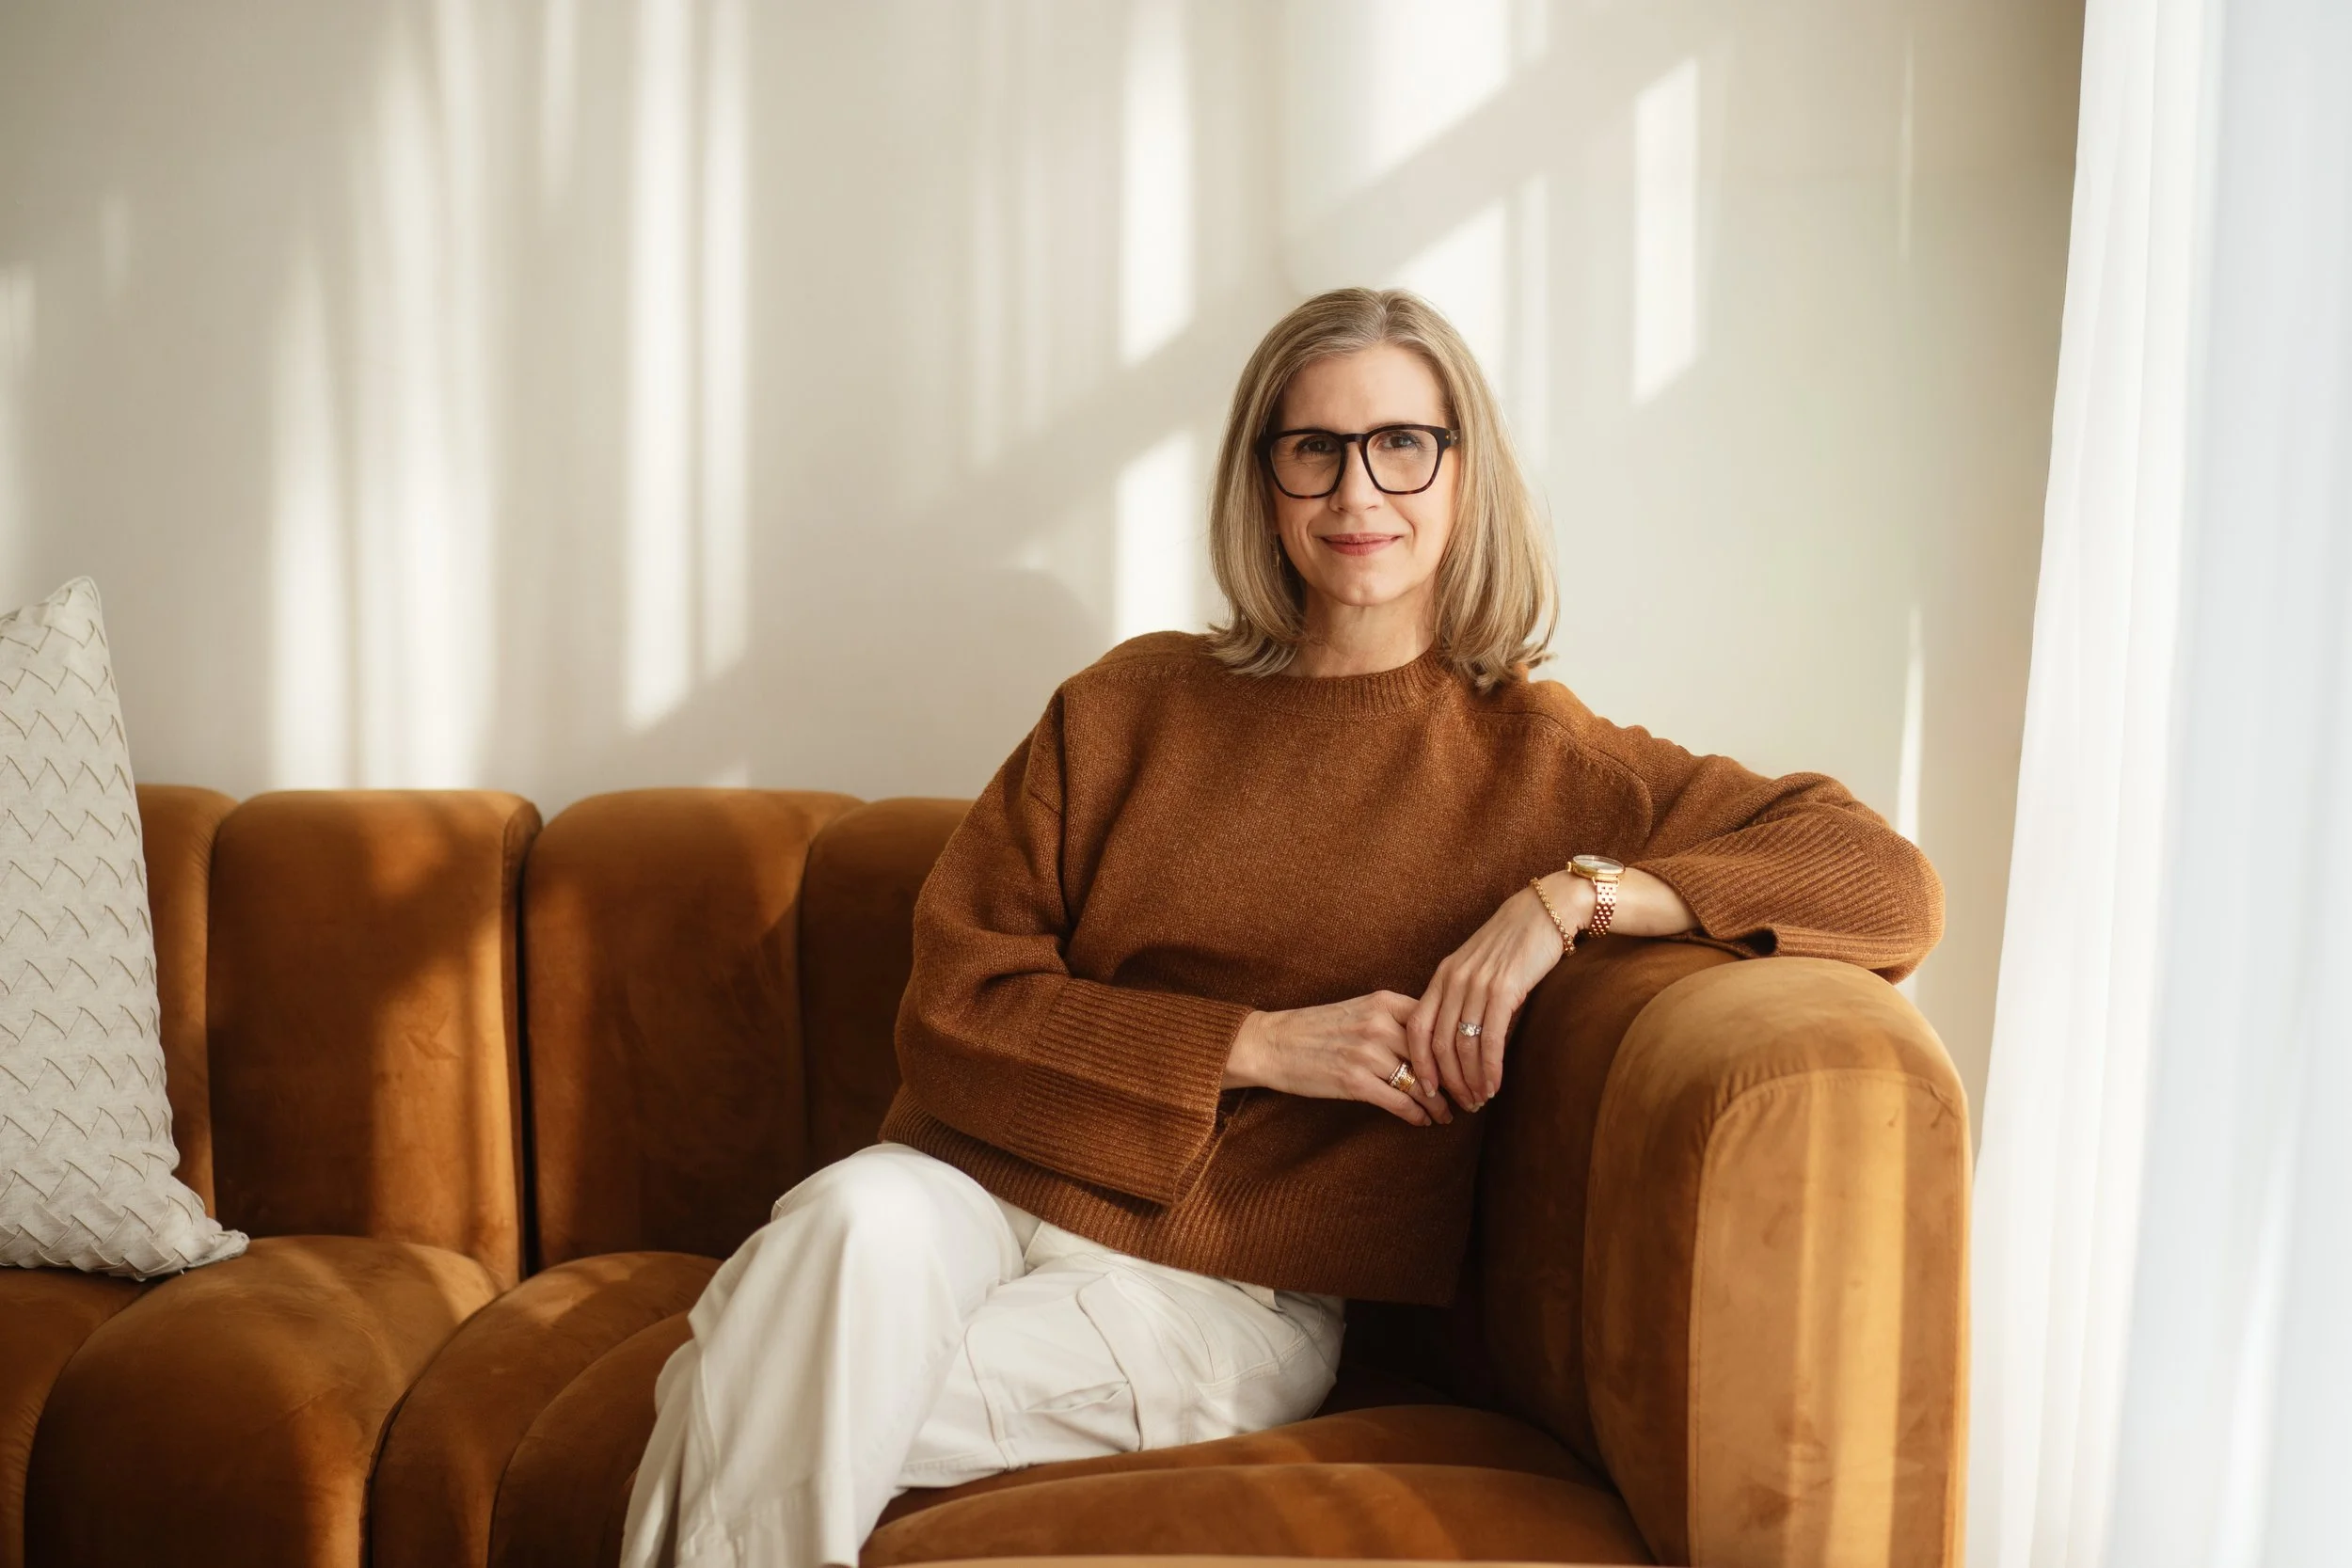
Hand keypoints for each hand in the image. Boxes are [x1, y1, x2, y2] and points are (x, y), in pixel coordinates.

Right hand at [1222, 992, 1452, 1125]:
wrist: (1272, 1043)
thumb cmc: (1316, 1028)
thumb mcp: (1358, 1009)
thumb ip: (1394, 1019)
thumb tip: (1434, 1042)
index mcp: (1383, 1001)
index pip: (1436, 1023)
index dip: (1457, 1047)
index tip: (1470, 1064)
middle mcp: (1378, 1024)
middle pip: (1433, 1056)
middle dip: (1455, 1081)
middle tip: (1469, 1096)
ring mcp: (1366, 1053)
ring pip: (1420, 1083)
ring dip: (1438, 1104)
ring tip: (1449, 1114)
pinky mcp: (1354, 1082)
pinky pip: (1398, 1102)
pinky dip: (1416, 1115)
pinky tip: (1423, 1121)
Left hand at [1406, 867, 1701, 1108]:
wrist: (1547, 910)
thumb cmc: (1517, 943)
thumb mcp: (1481, 969)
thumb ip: (1467, 999)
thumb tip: (1465, 1042)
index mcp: (1443, 976)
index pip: (1417, 1027)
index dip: (1419, 1063)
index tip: (1428, 1089)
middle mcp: (1453, 980)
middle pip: (1437, 1044)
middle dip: (1446, 1081)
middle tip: (1458, 1106)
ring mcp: (1476, 984)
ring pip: (1462, 1046)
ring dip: (1470, 1080)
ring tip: (1479, 1101)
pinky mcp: (1503, 989)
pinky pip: (1489, 1038)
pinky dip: (1489, 1068)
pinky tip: (1494, 1085)